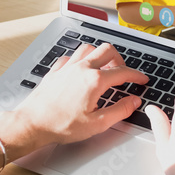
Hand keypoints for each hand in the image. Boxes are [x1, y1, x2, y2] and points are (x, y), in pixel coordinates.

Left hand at [0, 43, 147, 155]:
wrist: (32, 123)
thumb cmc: (61, 126)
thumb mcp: (97, 124)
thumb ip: (120, 110)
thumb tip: (133, 102)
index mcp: (95, 80)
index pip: (123, 72)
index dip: (136, 75)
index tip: (142, 79)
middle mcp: (82, 68)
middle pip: (107, 50)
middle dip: (120, 59)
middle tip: (123, 72)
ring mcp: (67, 67)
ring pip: (89, 48)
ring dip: (100, 55)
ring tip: (104, 68)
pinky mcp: (55, 71)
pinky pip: (71, 56)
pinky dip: (80, 59)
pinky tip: (81, 69)